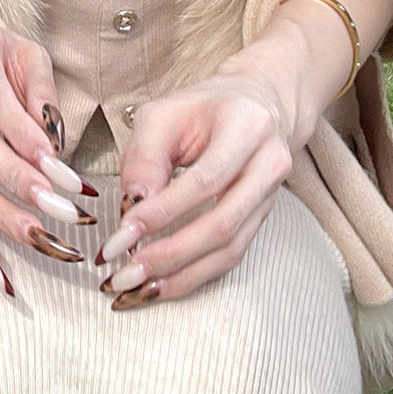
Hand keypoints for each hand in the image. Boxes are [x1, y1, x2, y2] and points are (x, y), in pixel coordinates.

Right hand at [0, 0, 97, 293]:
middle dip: (22, 184)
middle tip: (65, 212)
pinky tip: (0, 271)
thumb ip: (43, 89)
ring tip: (45, 242)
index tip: (61, 167)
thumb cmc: (2, 48)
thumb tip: (54, 135)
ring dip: (5, 217)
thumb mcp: (30, 51)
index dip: (26, 137)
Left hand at [95, 67, 297, 308]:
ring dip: (181, 274)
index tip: (122, 234)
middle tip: (126, 271)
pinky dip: (196, 274)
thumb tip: (132, 206)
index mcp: (247, 126)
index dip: (163, 212)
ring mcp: (270, 197)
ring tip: (139, 287)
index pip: (205, 180)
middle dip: (170, 254)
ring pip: (230, 248)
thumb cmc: (204, 107)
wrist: (256, 105)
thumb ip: (146, 155)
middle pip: (222, 224)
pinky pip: (232, 256)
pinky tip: (164, 284)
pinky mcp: (262, 221)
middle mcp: (269, 165)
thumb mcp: (165, 112)